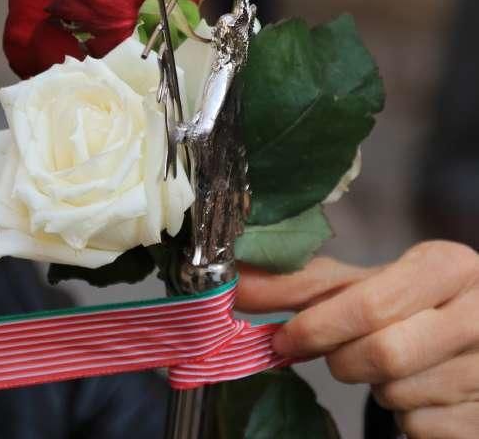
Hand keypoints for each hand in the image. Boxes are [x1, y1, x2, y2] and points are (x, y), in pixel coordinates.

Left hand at [235, 240, 478, 438]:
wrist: (475, 335)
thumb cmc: (410, 306)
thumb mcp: (364, 285)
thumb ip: (299, 284)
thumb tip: (234, 283)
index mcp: (448, 266)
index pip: (369, 304)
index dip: (316, 327)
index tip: (284, 338)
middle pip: (381, 354)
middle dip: (342, 359)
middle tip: (337, 353)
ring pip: (398, 395)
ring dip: (373, 385)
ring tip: (387, 364)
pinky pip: (419, 427)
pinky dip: (402, 416)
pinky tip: (415, 390)